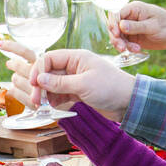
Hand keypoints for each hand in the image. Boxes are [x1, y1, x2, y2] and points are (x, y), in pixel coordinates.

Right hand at [0, 41, 135, 119]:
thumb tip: (39, 79)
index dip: (38, 71)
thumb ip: (60, 82)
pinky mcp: (77, 92)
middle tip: (37, 100)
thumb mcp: (84, 85)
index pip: (48, 59)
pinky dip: (53, 100)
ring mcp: (75, 79)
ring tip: (43, 106)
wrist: (130, 103)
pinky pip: (59, 94)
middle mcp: (74, 66)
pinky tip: (50, 108)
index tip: (35, 86)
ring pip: (52, 84)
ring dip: (45, 94)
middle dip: (40, 85)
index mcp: (76, 57)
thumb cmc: (112, 88)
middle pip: (47, 72)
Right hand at [107, 1, 165, 55]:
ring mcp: (130, 28)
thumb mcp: (152, 25)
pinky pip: (124, 43)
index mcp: (133, 9)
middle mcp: (129, 17)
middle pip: (114, 27)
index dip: (113, 24)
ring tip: (133, 49)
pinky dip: (128, 48)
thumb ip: (136, 26)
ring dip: (122, 45)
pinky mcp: (132, 37)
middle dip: (116, 38)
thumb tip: (121, 26)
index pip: (116, 14)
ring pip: (118, 37)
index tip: (116, 34)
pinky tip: (137, 50)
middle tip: (122, 47)